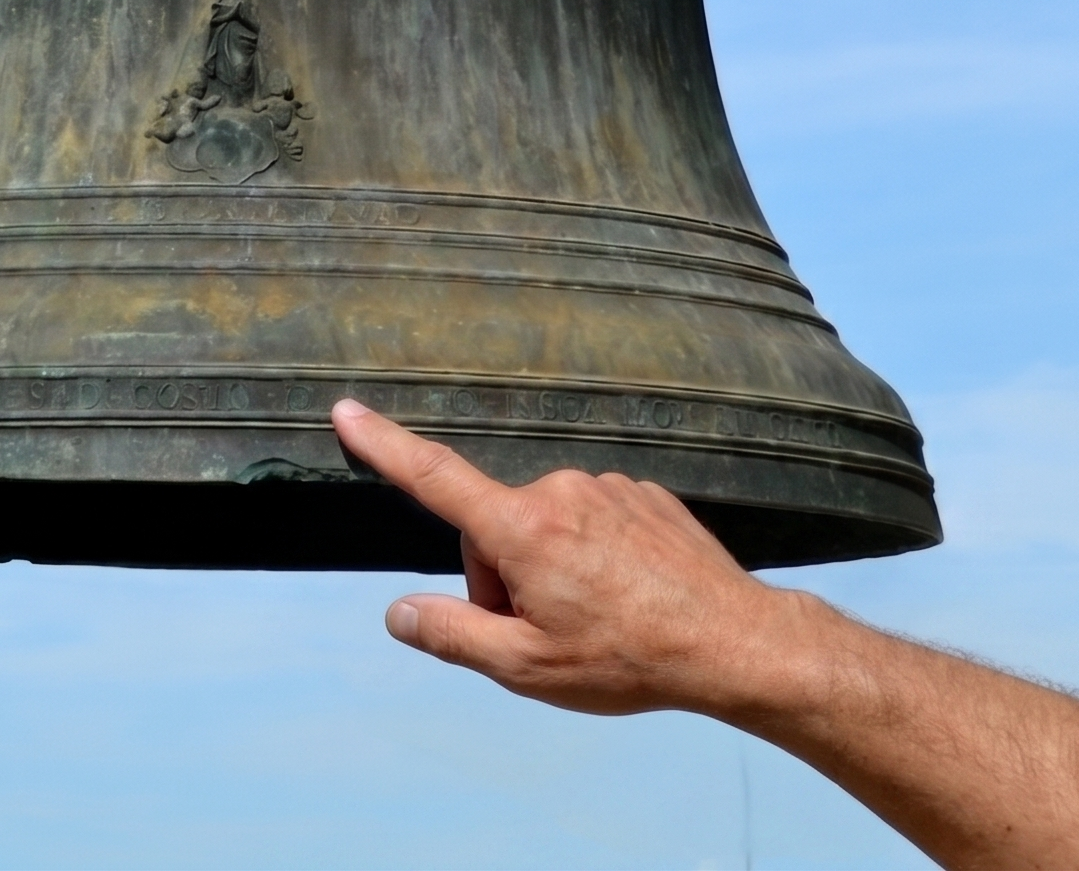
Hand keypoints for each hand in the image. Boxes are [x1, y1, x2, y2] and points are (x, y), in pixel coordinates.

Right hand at [331, 397, 801, 720]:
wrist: (731, 640)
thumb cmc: (629, 659)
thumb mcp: (527, 667)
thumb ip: (453, 634)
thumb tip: (398, 613)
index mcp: (522, 530)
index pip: (435, 478)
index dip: (384, 445)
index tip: (347, 410)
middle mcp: (557, 492)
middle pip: (495, 532)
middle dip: (505, 580)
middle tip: (550, 632)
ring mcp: (604, 487)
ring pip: (545, 528)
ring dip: (552, 569)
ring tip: (600, 619)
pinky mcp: (641, 493)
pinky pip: (591, 520)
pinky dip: (594, 555)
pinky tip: (627, 596)